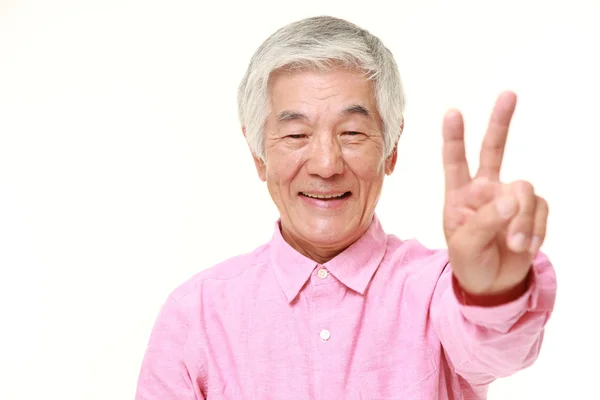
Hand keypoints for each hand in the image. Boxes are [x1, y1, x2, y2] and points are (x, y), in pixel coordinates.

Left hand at [442, 91, 548, 300]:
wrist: (494, 283)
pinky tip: (524, 245)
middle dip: (500, 122)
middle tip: (508, 94)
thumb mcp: (466, 245)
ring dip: (522, 220)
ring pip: (524, 190)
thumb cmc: (470, 261)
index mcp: (459, 195)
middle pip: (494, 149)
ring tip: (515, 244)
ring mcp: (509, 197)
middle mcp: (485, 188)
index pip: (455, 162)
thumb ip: (486, 220)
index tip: (452, 112)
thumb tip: (512, 198)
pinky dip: (535, 228)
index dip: (454, 138)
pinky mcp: (531, 209)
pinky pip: (540, 208)